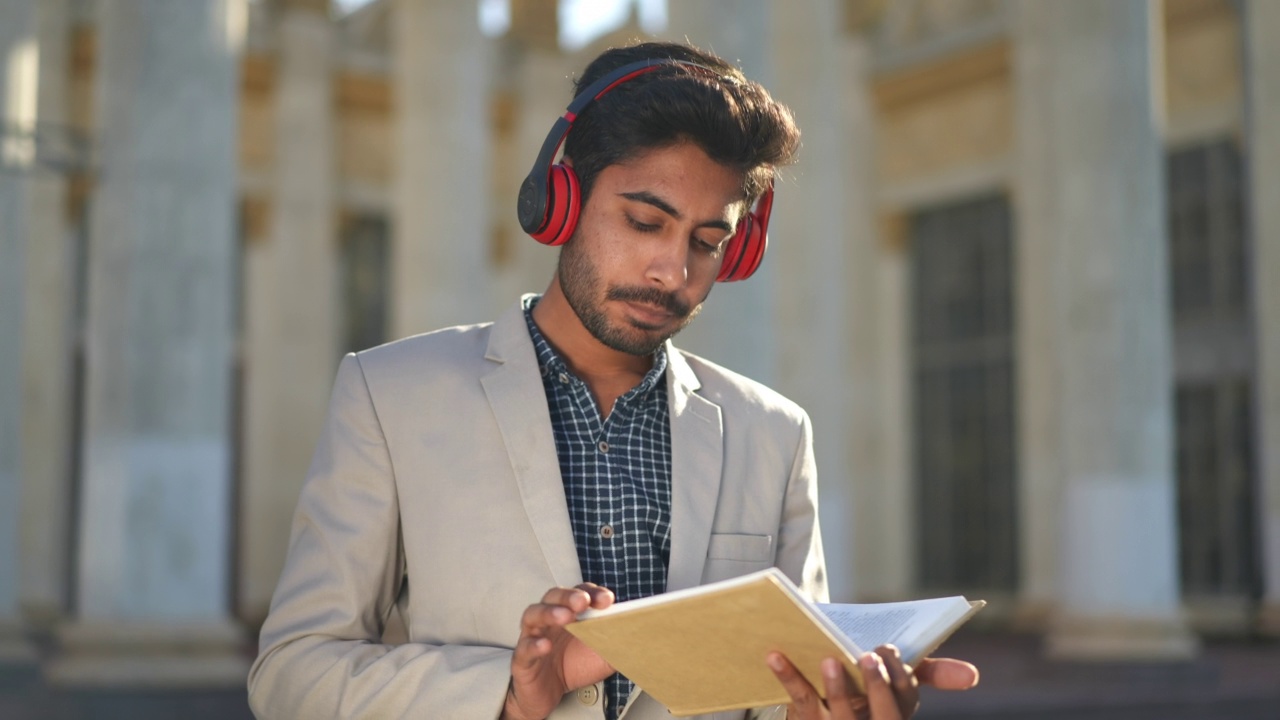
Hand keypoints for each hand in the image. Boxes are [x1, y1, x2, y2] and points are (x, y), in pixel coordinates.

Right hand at [501, 584, 615, 719]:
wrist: (551, 694)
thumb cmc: (574, 666)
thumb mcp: (603, 653)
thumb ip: (619, 641)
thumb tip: (644, 635)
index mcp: (571, 613)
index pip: (580, 593)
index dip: (593, 593)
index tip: (607, 600)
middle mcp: (550, 619)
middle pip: (554, 596)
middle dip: (569, 596)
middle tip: (582, 601)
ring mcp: (533, 636)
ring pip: (534, 615)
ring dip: (549, 613)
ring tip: (565, 617)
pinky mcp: (523, 658)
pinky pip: (525, 647)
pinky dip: (535, 644)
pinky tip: (545, 645)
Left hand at [767, 645, 978, 719]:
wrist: (822, 693)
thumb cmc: (867, 676)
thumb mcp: (899, 674)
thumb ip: (934, 671)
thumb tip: (973, 677)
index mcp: (895, 712)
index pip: (905, 701)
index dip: (899, 679)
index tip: (887, 650)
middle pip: (879, 716)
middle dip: (876, 687)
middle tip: (867, 655)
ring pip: (840, 717)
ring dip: (836, 689)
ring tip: (829, 659)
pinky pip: (800, 702)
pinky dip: (787, 676)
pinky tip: (775, 654)